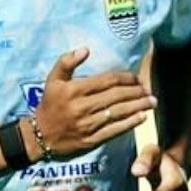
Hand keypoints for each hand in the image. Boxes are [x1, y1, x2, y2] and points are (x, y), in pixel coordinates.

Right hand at [29, 48, 155, 158]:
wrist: (39, 136)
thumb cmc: (49, 105)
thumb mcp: (52, 80)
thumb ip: (66, 62)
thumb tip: (85, 49)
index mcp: (74, 90)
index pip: (106, 81)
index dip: (125, 78)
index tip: (135, 77)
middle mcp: (82, 107)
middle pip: (116, 96)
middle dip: (136, 92)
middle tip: (148, 89)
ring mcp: (87, 125)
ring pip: (118, 113)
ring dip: (138, 106)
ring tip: (151, 102)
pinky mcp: (91, 140)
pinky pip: (114, 130)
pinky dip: (130, 123)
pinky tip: (142, 118)